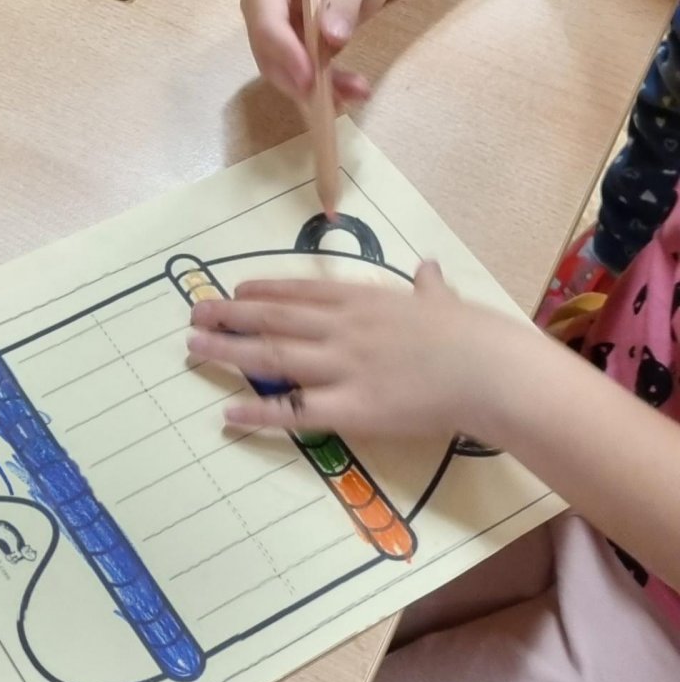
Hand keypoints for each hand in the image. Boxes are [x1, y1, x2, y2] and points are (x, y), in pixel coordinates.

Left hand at [186, 260, 532, 441]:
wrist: (487, 369)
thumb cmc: (472, 334)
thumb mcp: (443, 300)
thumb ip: (428, 287)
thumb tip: (429, 267)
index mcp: (364, 300)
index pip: (302, 292)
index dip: (264, 291)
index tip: (236, 291)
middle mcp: (342, 328)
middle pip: (273, 320)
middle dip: (230, 317)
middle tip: (195, 315)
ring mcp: (342, 367)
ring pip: (272, 358)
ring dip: (229, 352)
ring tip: (194, 349)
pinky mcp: (350, 408)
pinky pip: (295, 412)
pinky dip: (258, 413)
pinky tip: (228, 413)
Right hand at [242, 0, 393, 109]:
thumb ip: (341, 0)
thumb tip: (331, 38)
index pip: (265, 21)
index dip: (284, 51)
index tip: (310, 77)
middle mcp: (265, 9)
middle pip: (269, 53)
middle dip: (300, 79)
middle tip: (335, 98)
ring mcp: (279, 31)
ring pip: (286, 71)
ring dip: (318, 90)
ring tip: (357, 92)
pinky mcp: (296, 48)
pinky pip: (304, 75)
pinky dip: (327, 88)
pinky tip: (352, 92)